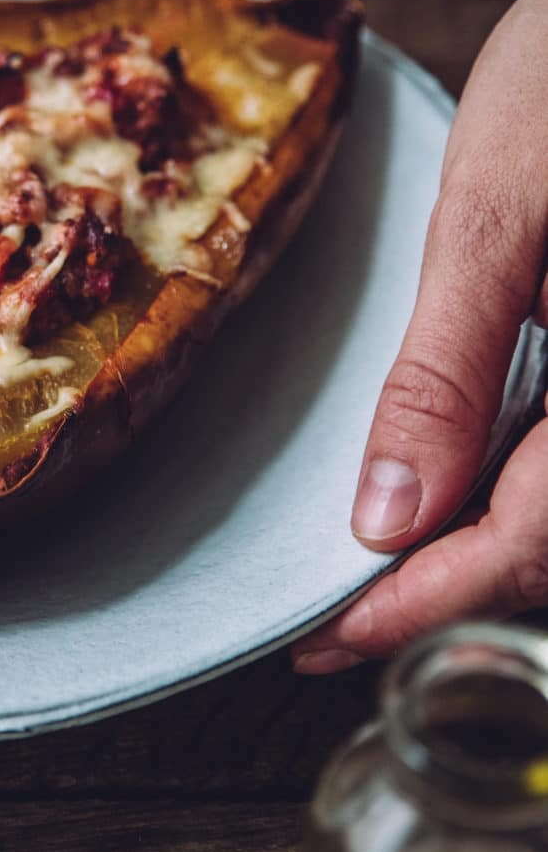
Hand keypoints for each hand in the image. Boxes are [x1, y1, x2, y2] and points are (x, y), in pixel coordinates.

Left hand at [294, 0, 547, 672]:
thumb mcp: (502, 209)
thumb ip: (449, 367)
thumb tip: (387, 513)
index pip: (531, 539)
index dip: (425, 603)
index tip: (325, 642)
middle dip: (451, 595)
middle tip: (336, 626)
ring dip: (485, 557)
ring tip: (381, 580)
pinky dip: (521, 497)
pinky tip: (456, 496)